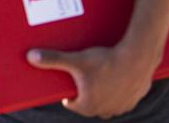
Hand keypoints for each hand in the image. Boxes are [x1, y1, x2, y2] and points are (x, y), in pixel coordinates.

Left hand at [26, 43, 157, 118]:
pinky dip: (116, 89)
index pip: (71, 103)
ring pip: (105, 101)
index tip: (69, 79)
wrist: (138, 58)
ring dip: (101, 91)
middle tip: (84, 73)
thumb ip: (52, 60)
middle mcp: (105, 111)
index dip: (68, 91)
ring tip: (100, 73)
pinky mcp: (134, 100)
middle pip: (88, 103)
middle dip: (85, 90)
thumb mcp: (75, 60)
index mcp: (88, 106)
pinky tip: (115, 75)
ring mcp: (121, 107)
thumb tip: (30, 57)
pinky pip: (120, 97)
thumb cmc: (105, 61)